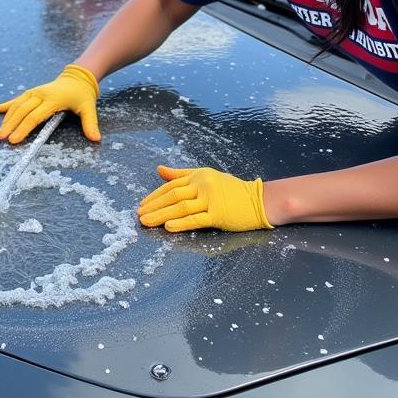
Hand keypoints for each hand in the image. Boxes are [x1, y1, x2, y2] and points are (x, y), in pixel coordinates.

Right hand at [0, 63, 99, 143]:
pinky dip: (8, 105)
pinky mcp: (32, 92)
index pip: (35, 117)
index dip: (24, 129)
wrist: (77, 77)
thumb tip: (96, 139)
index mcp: (52, 100)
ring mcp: (34, 92)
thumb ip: (90, 124)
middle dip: (10, 125)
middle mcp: (40, 95)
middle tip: (1, 138)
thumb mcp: (89, 108)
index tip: (14, 140)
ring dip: (7, 118)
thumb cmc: (82, 95)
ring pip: (17, 105)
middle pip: (22, 111)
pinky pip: (17, 99)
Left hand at [137, 165, 272, 232]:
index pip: (171, 185)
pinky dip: (181, 223)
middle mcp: (203, 185)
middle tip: (139, 215)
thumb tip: (159, 169)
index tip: (142, 204)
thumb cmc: (231, 189)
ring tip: (146, 222)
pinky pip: (196, 219)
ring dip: (161, 215)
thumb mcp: (206, 176)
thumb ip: (181, 174)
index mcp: (198, 175)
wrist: (258, 200)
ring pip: (180, 207)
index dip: (154, 195)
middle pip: (172, 196)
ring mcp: (211, 200)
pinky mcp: (219, 214)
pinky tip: (168, 227)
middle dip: (153, 206)